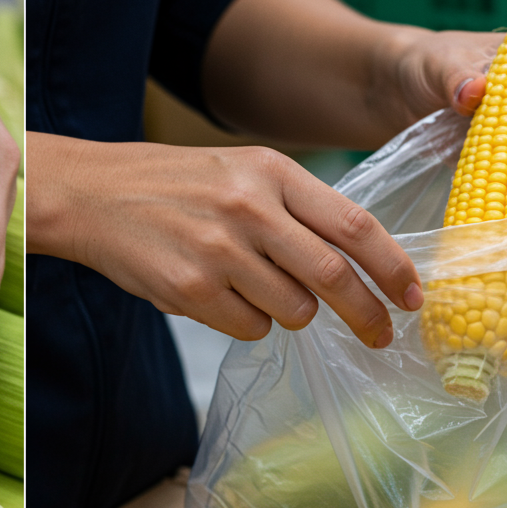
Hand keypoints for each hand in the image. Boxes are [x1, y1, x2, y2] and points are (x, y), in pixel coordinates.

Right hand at [27, 133, 422, 345]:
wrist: (93, 194)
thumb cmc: (175, 186)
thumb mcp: (242, 173)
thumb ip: (297, 208)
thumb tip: (362, 262)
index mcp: (271, 172)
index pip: (355, 224)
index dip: (394, 267)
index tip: (413, 296)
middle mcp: (249, 208)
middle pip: (334, 277)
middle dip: (367, 314)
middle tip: (381, 336)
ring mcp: (219, 251)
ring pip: (294, 310)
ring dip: (292, 314)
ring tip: (259, 292)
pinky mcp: (191, 289)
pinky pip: (250, 327)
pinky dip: (249, 323)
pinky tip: (219, 297)